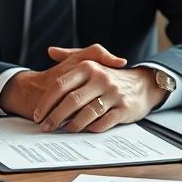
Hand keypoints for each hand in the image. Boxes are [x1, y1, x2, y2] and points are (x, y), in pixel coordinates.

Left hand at [30, 45, 167, 131]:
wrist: (143, 84)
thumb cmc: (109, 75)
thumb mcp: (91, 61)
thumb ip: (70, 56)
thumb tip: (50, 51)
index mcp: (88, 67)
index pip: (60, 85)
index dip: (46, 102)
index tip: (38, 114)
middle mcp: (100, 79)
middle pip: (70, 101)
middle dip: (55, 117)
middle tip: (46, 127)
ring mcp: (113, 94)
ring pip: (86, 114)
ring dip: (71, 125)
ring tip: (62, 130)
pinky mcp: (124, 109)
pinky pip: (103, 122)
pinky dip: (91, 128)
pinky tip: (83, 130)